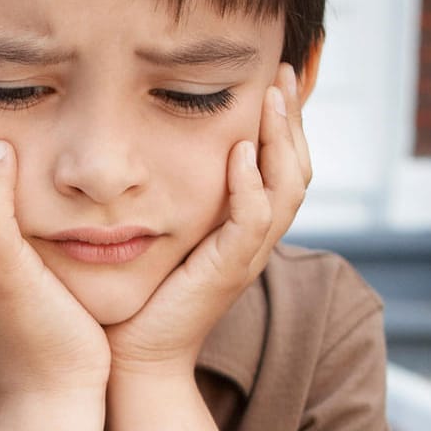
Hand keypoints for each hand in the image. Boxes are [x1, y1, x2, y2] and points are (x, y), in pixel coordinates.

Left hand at [106, 63, 312, 377]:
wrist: (132, 359)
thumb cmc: (138, 299)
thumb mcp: (161, 234)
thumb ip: (170, 196)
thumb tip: (150, 148)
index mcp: (244, 228)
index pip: (281, 166)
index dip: (284, 123)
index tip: (272, 77)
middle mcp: (254, 240)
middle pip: (297, 169)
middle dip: (293, 118)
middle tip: (283, 72)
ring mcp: (246, 256)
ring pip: (287, 189)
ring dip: (282, 139)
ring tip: (272, 97)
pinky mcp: (227, 272)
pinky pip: (252, 222)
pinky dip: (252, 186)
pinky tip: (241, 153)